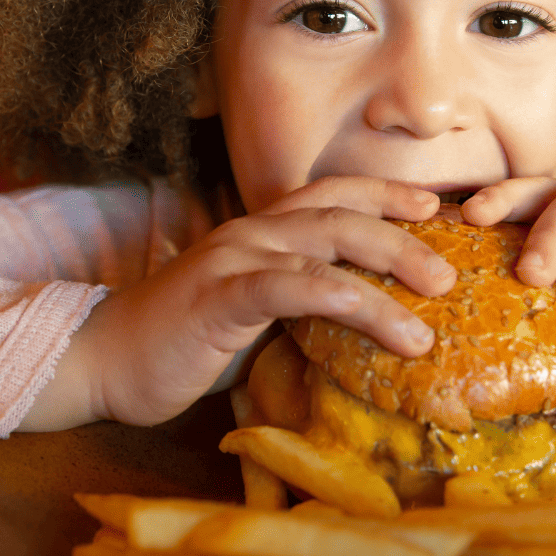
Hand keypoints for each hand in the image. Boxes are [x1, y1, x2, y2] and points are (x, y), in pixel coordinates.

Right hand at [19, 178, 455, 430]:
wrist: (103, 362)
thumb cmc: (185, 343)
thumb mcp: (255, 319)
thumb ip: (302, 308)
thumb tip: (364, 327)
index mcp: (264, 231)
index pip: (336, 196)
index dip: (388, 193)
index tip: (437, 207)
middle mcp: (254, 231)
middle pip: (344, 214)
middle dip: (404, 234)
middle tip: (452, 271)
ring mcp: (235, 257)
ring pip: (326, 243)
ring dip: (388, 268)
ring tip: (434, 306)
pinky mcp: (219, 295)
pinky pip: (290, 286)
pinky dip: (341, 297)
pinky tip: (382, 319)